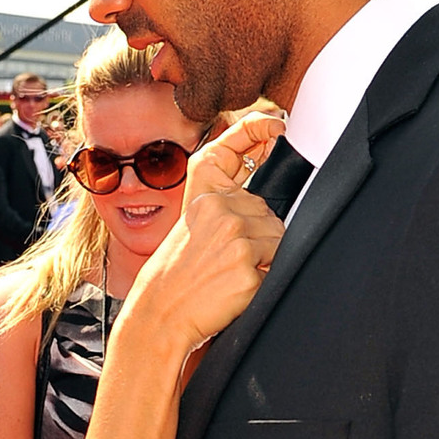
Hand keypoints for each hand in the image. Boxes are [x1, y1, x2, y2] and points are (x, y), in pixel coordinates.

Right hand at [123, 113, 286, 355]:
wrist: (159, 315)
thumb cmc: (174, 274)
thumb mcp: (190, 224)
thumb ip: (222, 203)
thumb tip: (262, 199)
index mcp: (207, 196)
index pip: (238, 160)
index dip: (257, 131)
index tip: (276, 122)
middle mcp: (223, 212)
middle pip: (271, 216)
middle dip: (260, 238)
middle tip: (224, 261)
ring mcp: (238, 241)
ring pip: (279, 242)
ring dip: (264, 261)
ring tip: (228, 274)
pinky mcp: (249, 272)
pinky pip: (276, 272)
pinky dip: (262, 284)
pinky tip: (235, 290)